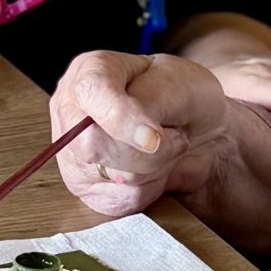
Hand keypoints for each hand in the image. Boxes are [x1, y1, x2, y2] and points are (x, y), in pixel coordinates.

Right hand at [49, 50, 243, 218]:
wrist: (198, 128)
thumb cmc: (184, 96)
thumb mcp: (176, 84)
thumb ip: (152, 104)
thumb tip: (142, 140)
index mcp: (89, 71)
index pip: (90, 93)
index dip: (122, 118)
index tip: (156, 137)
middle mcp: (71, 110)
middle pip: (91, 144)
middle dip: (146, 151)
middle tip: (175, 139)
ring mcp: (73, 152)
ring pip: (109, 175)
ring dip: (154, 168)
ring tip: (166, 149)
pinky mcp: (86, 188)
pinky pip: (119, 200)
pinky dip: (149, 189)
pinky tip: (156, 170)